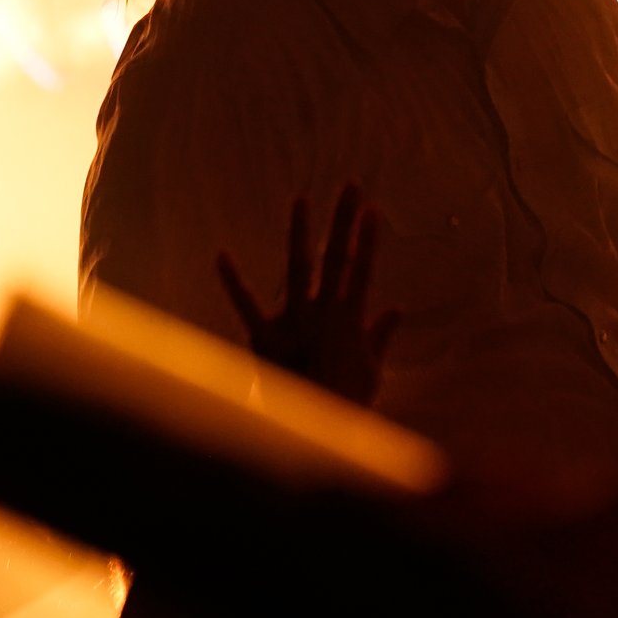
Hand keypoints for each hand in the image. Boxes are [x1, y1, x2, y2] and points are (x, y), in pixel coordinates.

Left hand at [218, 186, 399, 406]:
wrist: (313, 431)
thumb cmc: (345, 403)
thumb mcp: (371, 371)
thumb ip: (380, 337)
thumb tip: (395, 310)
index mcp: (351, 319)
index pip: (363, 269)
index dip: (368, 238)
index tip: (373, 209)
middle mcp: (324, 312)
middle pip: (337, 258)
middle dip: (344, 221)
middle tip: (350, 186)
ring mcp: (293, 322)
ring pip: (297, 268)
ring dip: (300, 233)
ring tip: (302, 200)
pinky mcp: (265, 338)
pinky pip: (246, 306)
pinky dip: (233, 281)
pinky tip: (221, 255)